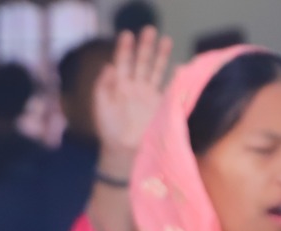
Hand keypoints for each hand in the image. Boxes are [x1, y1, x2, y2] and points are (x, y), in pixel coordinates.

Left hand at [93, 28, 172, 172]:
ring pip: (156, 70)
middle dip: (145, 46)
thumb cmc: (109, 130)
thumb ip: (102, 87)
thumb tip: (108, 66)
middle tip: (148, 29)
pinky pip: (169, 87)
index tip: (127, 34)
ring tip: (165, 39)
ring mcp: (149, 94)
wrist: (123, 151)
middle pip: (142, 62)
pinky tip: (178, 67)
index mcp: (120, 86)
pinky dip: (175, 78)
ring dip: (160, 56)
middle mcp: (136, 87)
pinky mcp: (161, 104)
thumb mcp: (101, 107)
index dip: (124, 48)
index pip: (123, 62)